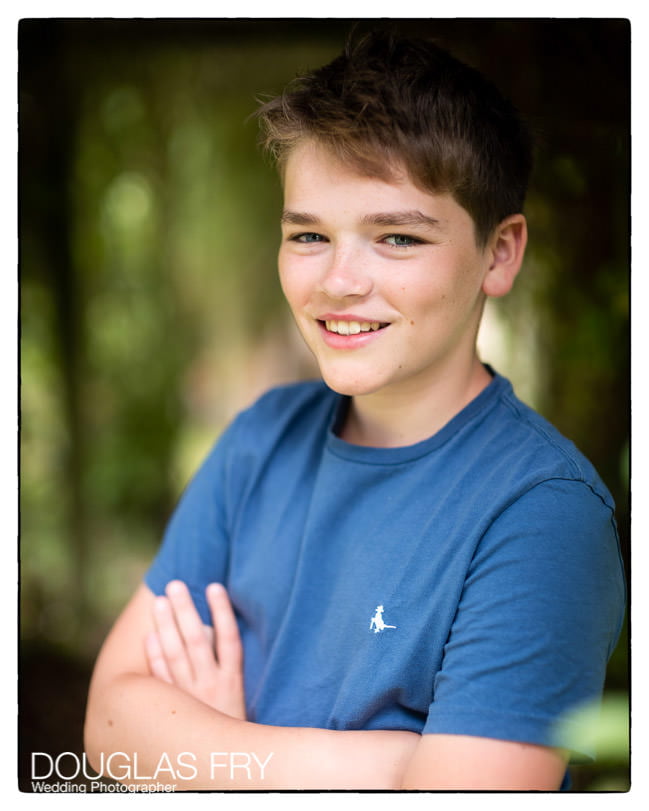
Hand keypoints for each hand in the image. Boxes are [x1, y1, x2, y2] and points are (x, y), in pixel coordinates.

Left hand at [145, 580, 245, 719]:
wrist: (221, 765)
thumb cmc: (229, 722)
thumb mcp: (235, 694)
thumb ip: (225, 664)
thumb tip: (209, 626)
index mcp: (232, 681)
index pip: (229, 639)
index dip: (222, 612)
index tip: (214, 586)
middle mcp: (211, 686)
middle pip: (198, 641)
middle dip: (186, 611)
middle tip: (176, 584)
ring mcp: (191, 697)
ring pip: (178, 656)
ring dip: (168, 627)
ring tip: (161, 601)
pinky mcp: (174, 709)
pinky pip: (162, 681)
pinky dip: (156, 658)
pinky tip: (150, 637)